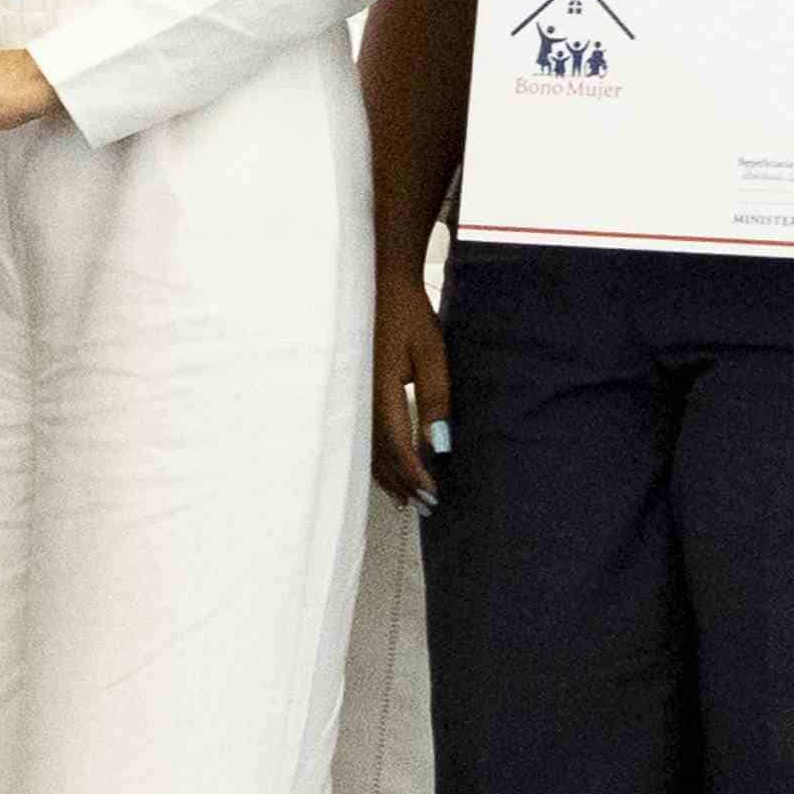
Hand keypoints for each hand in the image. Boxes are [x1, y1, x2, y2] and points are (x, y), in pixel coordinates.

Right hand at [370, 258, 450, 510]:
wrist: (381, 286)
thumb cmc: (410, 318)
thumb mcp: (432, 355)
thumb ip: (435, 400)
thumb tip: (439, 443)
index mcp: (380, 392)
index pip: (397, 446)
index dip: (414, 474)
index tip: (433, 495)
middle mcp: (361, 400)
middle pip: (379, 455)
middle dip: (402, 482)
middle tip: (425, 507)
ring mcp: (354, 397)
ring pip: (368, 449)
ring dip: (388, 475)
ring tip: (406, 498)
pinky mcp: (356, 392)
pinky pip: (364, 436)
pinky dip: (377, 458)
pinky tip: (387, 467)